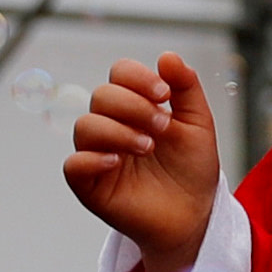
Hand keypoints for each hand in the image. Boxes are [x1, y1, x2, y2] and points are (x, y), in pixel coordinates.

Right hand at [67, 53, 223, 271]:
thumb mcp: (198, 124)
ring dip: (118, 131)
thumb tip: (167, 56)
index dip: (138, 77)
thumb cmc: (192, 169)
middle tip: (163, 128)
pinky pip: (73, 166)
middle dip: (134, 106)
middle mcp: (112, 126)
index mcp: (135, 106)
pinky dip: (93, 159)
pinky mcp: (91, 186)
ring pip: (85, 126)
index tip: (165, 95)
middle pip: (102, 96)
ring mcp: (98, 155)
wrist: (195, 215)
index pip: (120, 74)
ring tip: (148, 147)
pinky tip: (118, 162)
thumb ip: (187, 88)